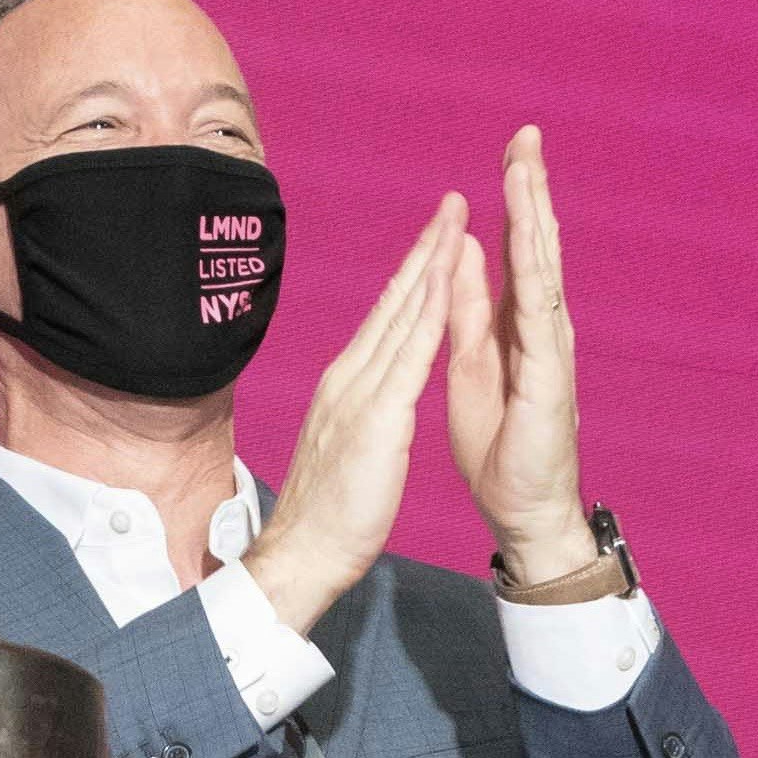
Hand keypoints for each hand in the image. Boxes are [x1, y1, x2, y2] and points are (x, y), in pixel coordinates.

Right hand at [238, 212, 464, 634]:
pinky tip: (446, 283)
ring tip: (455, 220)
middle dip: (426, 250)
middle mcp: (351, 376)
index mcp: (349, 384)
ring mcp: (361, 392)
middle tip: (452, 204)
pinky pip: (409, 355)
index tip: (437, 237)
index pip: (388, 319)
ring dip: (431, 264)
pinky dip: (428, 313)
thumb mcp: (350, 446)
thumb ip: (362, 411)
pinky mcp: (377, 416)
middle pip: (396, 302)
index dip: (414, 274)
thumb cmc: (328, 514)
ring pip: (403, 315)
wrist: (302, 553)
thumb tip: (372, 395)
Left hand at [444, 125, 597, 586]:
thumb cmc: (501, 443)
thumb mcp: (472, 362)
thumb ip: (469, 310)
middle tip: (526, 135)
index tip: (510, 151)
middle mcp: (542, 329)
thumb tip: (461, 257)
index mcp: (518, 324)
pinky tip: (532, 243)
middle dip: (531, 190)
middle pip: (536, 246)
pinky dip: (535, 278)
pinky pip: (541, 319)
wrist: (522, 509)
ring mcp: (552, 352)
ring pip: (543, 270)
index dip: (512, 201)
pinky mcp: (551, 380)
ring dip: (536, 219)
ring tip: (529, 171)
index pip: (516, 249)